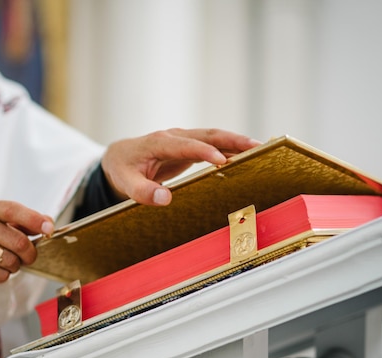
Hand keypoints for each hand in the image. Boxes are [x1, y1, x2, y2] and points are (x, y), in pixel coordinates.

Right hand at [0, 201, 53, 302]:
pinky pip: (1, 275)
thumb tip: (48, 223)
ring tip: (4, 261)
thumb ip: (20, 222)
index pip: (13, 210)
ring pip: (12, 261)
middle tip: (28, 256)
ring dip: (15, 266)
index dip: (35, 220)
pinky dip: (3, 275)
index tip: (49, 229)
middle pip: (19, 242)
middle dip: (30, 254)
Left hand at [101, 128, 260, 205]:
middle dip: (232, 140)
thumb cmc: (122, 169)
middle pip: (208, 134)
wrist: (119, 158)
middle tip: (258, 147)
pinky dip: (231, 148)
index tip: (222, 161)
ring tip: (263, 149)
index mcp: (159, 143)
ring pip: (214, 137)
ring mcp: (183, 139)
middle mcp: (174, 136)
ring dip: (237, 142)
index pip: (186, 145)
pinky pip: (213, 145)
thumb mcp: (125, 182)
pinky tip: (248, 156)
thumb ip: (142, 192)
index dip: (204, 152)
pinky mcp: (189, 147)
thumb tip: (165, 199)